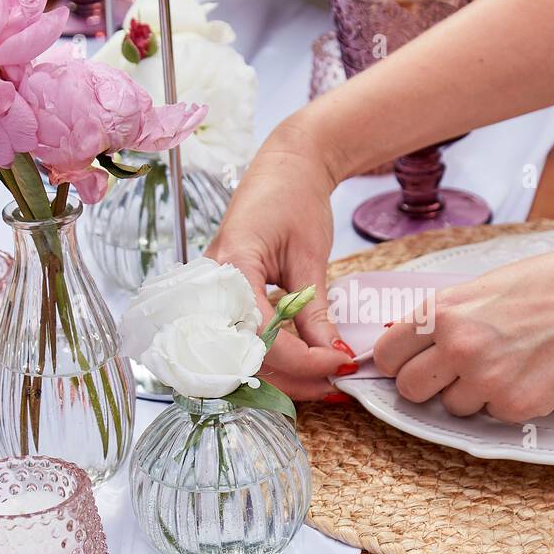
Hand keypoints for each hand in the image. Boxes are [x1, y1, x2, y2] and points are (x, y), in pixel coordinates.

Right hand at [206, 120, 352, 399]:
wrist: (285, 168)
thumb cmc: (294, 199)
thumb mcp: (310, 259)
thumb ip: (315, 313)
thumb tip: (334, 358)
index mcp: (231, 268)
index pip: (261, 337)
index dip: (303, 360)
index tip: (341, 364)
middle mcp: (212, 287)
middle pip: (245, 358)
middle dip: (294, 379)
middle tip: (335, 385)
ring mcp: (213, 297)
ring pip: (242, 358)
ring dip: (284, 376)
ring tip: (326, 381)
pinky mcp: (224, 302)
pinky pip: (243, 342)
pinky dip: (275, 359)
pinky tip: (306, 364)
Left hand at [372, 249, 553, 422]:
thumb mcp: (489, 284)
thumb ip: (450, 313)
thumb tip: (420, 337)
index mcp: (444, 310)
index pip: (387, 352)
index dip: (399, 360)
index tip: (410, 363)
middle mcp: (457, 346)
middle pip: (410, 389)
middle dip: (429, 384)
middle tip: (457, 372)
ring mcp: (486, 380)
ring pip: (452, 407)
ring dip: (472, 394)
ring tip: (508, 364)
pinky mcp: (517, 406)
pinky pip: (493, 415)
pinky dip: (508, 402)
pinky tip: (533, 374)